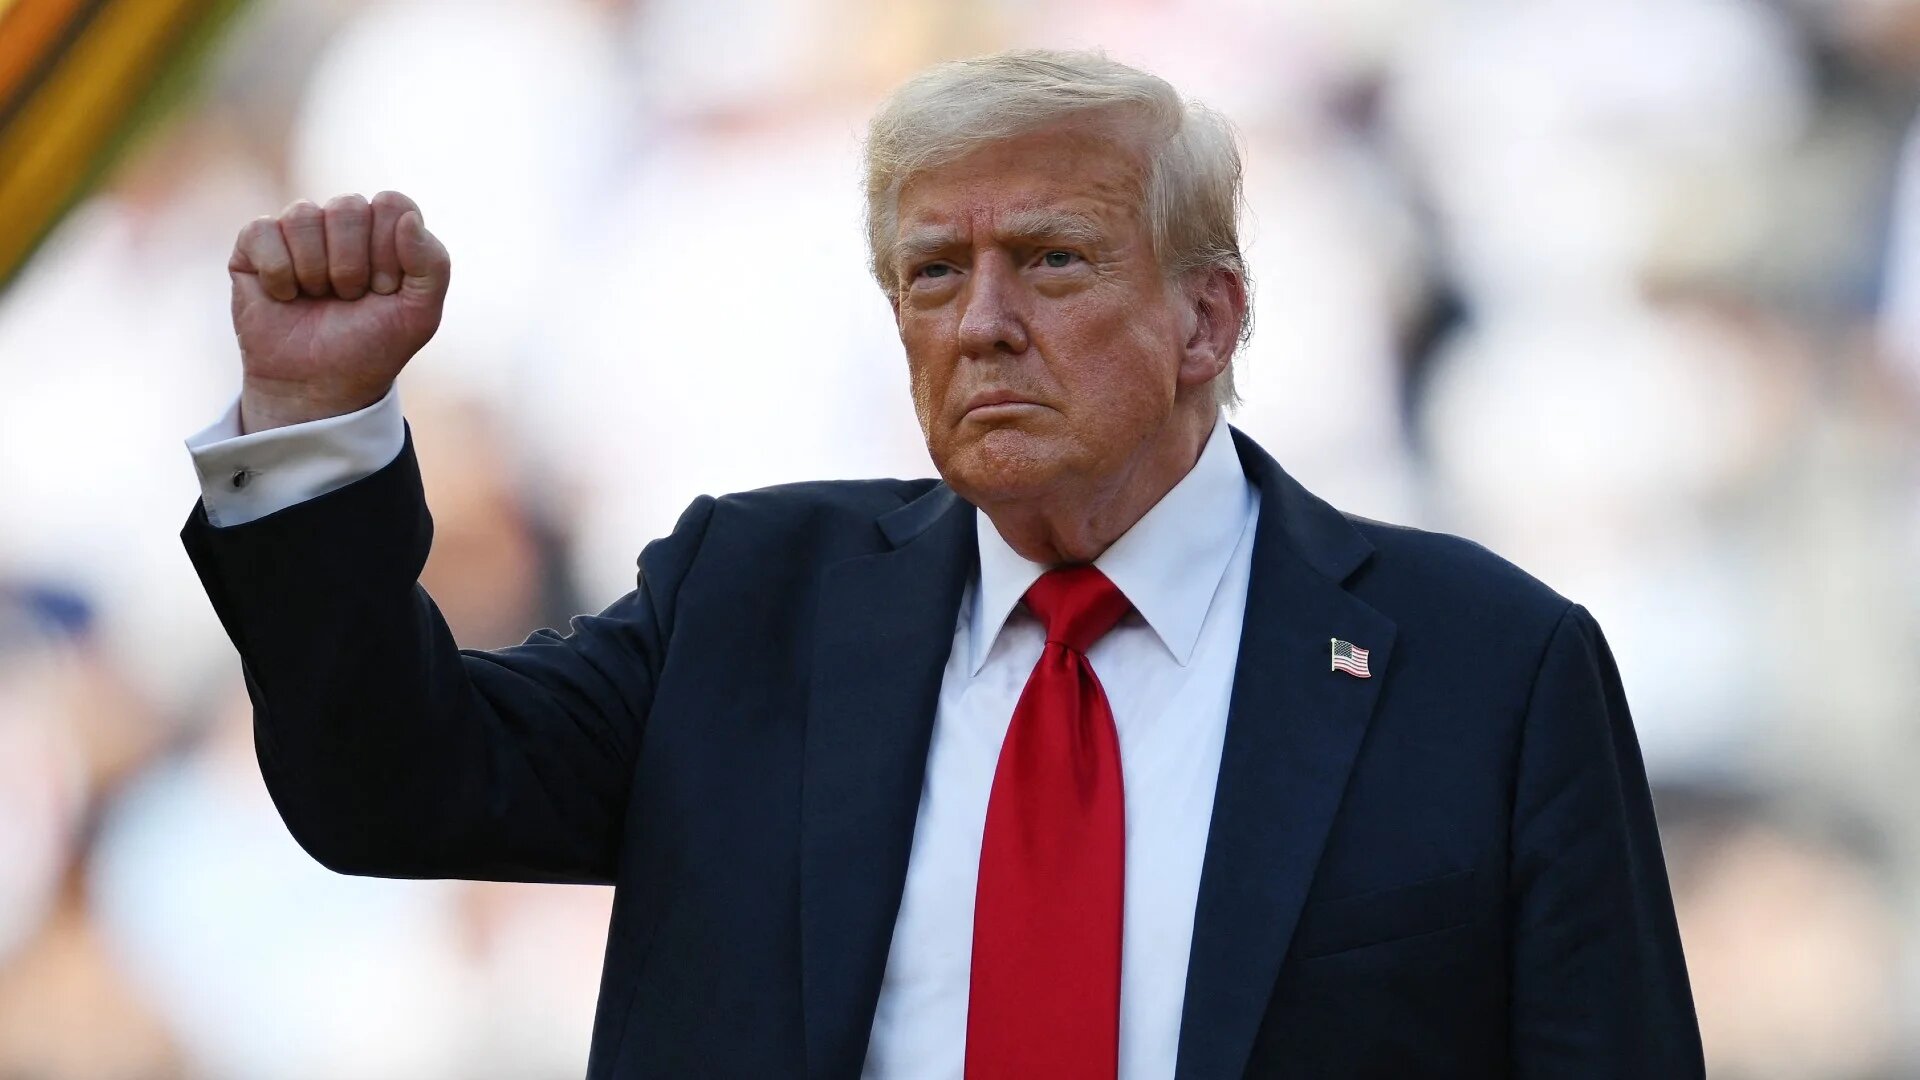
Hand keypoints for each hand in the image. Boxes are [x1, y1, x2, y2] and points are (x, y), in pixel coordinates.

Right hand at [228, 191, 449, 431]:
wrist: (321, 386)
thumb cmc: (371, 346)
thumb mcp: (420, 314)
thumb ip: (433, 265)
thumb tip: (407, 218)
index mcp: (384, 229)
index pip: (391, 204)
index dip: (389, 252)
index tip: (385, 290)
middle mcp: (340, 222)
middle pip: (347, 207)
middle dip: (352, 266)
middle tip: (349, 298)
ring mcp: (297, 230)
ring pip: (303, 215)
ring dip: (315, 272)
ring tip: (317, 298)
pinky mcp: (255, 244)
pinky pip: (263, 231)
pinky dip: (279, 274)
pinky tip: (285, 296)